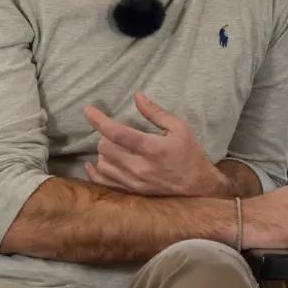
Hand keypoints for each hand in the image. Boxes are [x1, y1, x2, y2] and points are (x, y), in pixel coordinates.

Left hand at [83, 92, 227, 197]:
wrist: (198, 186)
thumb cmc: (190, 153)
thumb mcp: (180, 128)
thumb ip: (156, 112)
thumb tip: (137, 96)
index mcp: (152, 148)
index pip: (117, 133)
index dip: (99, 120)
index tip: (89, 110)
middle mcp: (139, 166)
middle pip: (105, 147)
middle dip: (106, 135)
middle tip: (115, 131)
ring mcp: (133, 181)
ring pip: (102, 164)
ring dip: (104, 151)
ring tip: (114, 146)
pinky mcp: (131, 191)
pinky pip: (103, 182)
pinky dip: (95, 171)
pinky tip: (95, 163)